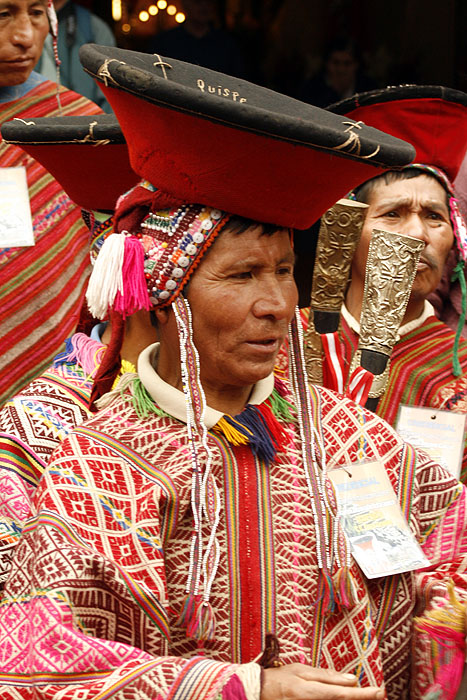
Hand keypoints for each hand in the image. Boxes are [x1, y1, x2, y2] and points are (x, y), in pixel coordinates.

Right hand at [261, 664, 384, 699]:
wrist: (262, 693)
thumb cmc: (282, 679)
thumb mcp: (302, 671)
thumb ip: (327, 676)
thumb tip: (351, 680)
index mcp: (312, 692)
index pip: (344, 695)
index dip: (364, 695)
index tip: (380, 691)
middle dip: (363, 699)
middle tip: (378, 693)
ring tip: (367, 694)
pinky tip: (348, 695)